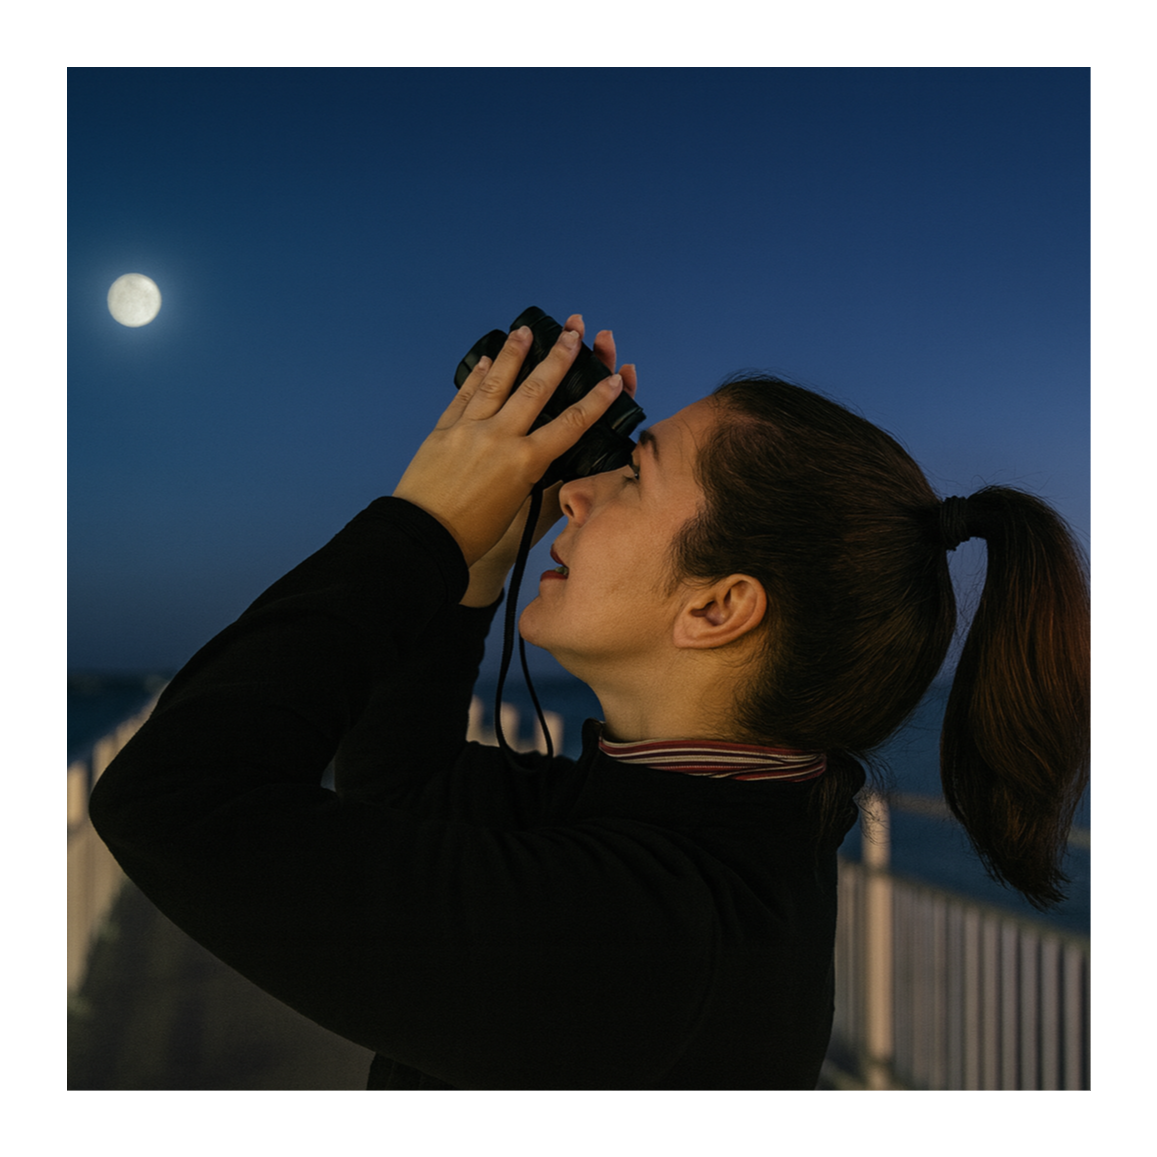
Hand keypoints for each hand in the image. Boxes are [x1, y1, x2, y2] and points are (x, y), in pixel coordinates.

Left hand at [394, 313, 631, 568]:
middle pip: (535, 390)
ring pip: (497, 383)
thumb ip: (529, 474)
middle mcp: (499, 438)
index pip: (569, 425)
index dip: (596, 401)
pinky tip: (487, 360)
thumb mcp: (516, 507)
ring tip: (525, 330)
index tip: (613, 379)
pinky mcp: (443, 430)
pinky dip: (477, 376)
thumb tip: (536, 452)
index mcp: (524, 463)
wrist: (423, 538)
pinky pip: (464, 396)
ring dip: (513, 354)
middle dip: (557, 358)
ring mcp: (469, 429)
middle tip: (572, 331)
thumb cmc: (473, 536)